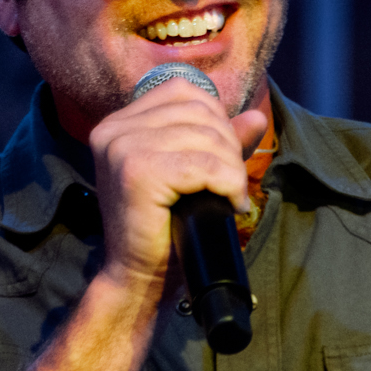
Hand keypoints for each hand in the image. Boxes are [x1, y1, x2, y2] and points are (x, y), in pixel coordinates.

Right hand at [82, 73, 266, 298]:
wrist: (137, 279)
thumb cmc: (162, 231)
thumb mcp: (192, 177)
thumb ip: (220, 143)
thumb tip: (256, 117)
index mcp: (119, 123)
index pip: (182, 91)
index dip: (215, 119)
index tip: (221, 159)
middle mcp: (114, 129)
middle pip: (197, 110)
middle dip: (228, 146)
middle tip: (231, 184)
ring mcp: (122, 148)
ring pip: (205, 136)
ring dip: (231, 168)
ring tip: (230, 196)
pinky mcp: (136, 171)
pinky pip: (202, 164)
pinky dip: (227, 183)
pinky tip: (229, 203)